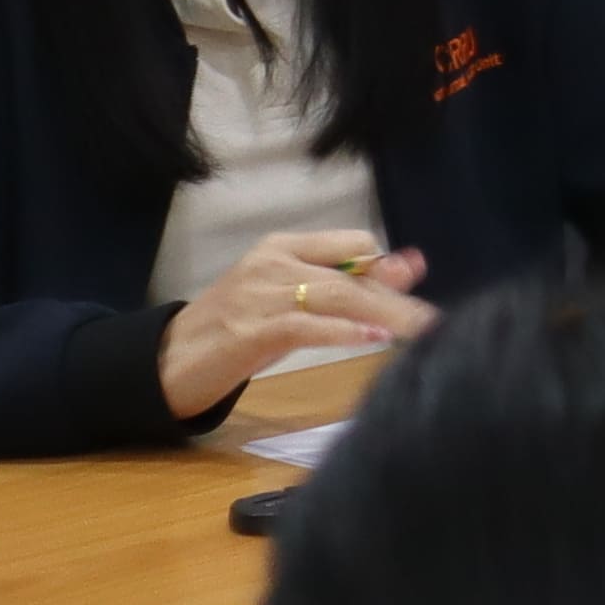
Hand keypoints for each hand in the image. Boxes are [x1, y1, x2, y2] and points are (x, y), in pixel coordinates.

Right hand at [160, 229, 433, 420]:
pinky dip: (343, 333)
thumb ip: (343, 285)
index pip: (351, 242)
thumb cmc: (235, 330)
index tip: (416, 284)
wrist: (167, 362)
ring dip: (385, 314)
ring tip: (422, 330)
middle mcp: (273, 263)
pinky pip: (307, 326)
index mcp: (282, 247)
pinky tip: (373, 340)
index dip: (386, 265)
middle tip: (436, 319)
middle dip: (397, 297)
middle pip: (352, 274)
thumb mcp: (292, 302)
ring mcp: (260, 295)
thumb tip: (409, 268)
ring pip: (337, 296)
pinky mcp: (251, 330)